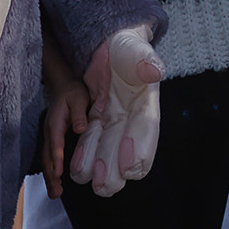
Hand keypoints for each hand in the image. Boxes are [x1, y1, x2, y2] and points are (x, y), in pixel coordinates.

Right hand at [38, 45, 92, 198]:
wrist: (62, 85)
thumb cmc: (73, 92)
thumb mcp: (79, 98)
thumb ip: (80, 113)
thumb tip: (80, 129)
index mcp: (55, 123)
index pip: (55, 143)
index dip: (57, 158)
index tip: (58, 173)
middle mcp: (49, 132)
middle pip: (47, 156)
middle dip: (51, 175)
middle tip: (56, 193)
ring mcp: (48, 136)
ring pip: (46, 159)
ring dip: (50, 177)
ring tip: (55, 194)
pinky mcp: (52, 139)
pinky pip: (49, 157)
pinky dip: (51, 170)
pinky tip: (55, 183)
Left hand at [74, 25, 163, 197]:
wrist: (109, 43)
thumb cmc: (125, 46)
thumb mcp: (135, 48)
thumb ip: (144, 59)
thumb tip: (153, 72)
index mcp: (147, 101)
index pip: (147, 129)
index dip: (140, 150)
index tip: (129, 168)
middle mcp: (132, 118)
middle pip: (127, 151)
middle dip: (116, 171)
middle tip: (104, 185)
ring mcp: (114, 122)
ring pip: (107, 152)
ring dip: (97, 168)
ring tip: (87, 178)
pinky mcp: (96, 122)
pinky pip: (90, 143)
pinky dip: (83, 157)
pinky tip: (75, 169)